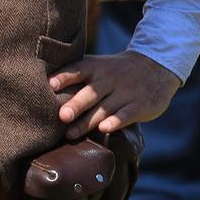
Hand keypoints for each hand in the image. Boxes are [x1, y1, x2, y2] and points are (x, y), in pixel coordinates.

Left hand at [50, 49, 180, 134]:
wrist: (157, 66)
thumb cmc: (117, 71)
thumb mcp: (99, 65)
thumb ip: (77, 74)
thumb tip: (43, 86)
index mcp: (97, 68)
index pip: (78, 70)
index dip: (64, 77)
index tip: (50, 85)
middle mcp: (110, 79)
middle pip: (91, 92)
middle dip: (76, 104)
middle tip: (62, 116)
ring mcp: (126, 92)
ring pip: (105, 108)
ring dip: (88, 121)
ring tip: (71, 134)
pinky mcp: (140, 105)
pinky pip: (126, 114)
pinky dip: (115, 122)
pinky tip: (104, 129)